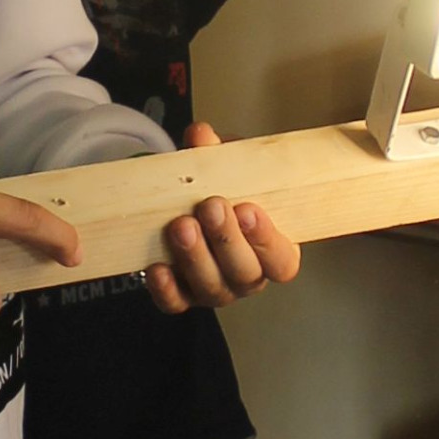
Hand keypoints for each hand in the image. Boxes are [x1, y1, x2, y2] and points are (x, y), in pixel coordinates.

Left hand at [142, 122, 301, 315]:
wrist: (192, 204)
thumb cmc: (225, 190)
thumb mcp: (229, 168)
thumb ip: (219, 153)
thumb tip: (201, 136)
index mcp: (273, 250)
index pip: (282, 259)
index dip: (268, 239)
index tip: (249, 209)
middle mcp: (247, 276)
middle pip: (245, 274)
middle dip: (227, 240)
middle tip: (211, 207)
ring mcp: (216, 289)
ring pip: (211, 287)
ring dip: (196, 257)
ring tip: (182, 226)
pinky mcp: (184, 296)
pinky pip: (175, 302)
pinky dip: (165, 288)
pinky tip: (157, 266)